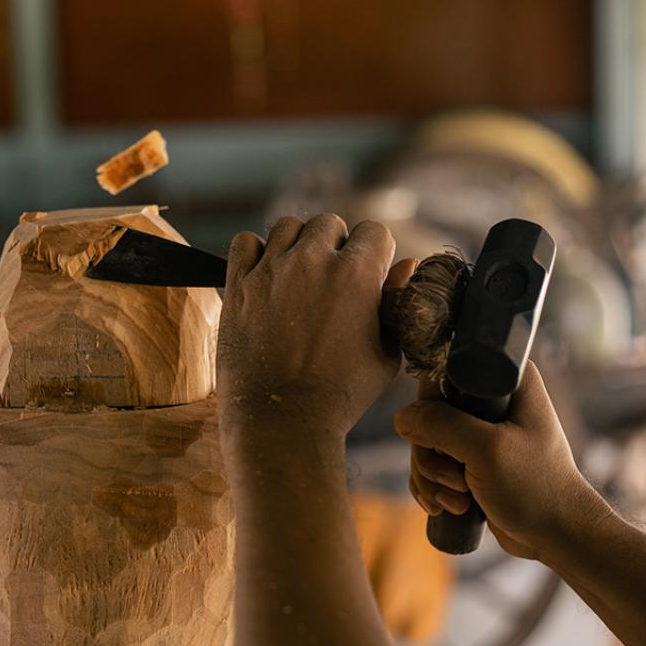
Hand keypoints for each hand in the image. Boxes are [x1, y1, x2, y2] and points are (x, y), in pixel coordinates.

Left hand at [217, 214, 416, 441]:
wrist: (282, 421)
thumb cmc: (340, 394)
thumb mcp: (386, 352)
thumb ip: (398, 302)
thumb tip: (407, 266)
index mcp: (357, 274)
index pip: (373, 232)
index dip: (374, 254)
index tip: (367, 276)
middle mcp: (313, 262)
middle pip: (329, 224)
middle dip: (335, 247)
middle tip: (330, 281)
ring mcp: (272, 271)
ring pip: (287, 226)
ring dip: (297, 244)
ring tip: (298, 276)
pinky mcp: (238, 285)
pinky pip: (244, 242)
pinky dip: (255, 252)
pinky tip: (265, 275)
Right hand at [393, 363, 608, 560]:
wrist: (556, 533)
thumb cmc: (535, 487)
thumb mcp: (487, 451)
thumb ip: (442, 426)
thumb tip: (402, 417)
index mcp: (508, 381)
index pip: (446, 372)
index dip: (432, 405)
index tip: (443, 439)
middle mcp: (492, 400)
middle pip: (428, 413)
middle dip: (432, 455)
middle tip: (457, 479)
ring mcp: (479, 431)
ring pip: (425, 443)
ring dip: (433, 477)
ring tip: (459, 500)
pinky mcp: (470, 459)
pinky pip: (430, 465)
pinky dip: (433, 488)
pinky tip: (450, 507)